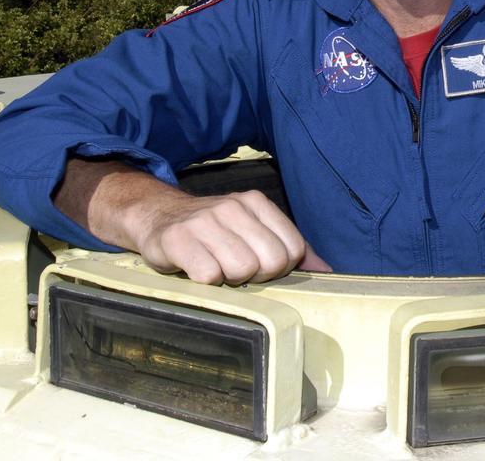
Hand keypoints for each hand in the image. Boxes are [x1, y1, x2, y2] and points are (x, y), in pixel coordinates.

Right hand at [132, 189, 332, 283]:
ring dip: (229, 280)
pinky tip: (196, 270)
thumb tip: (326, 271)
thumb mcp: (253, 230)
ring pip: (241, 269)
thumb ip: (290, 247)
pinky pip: (209, 275)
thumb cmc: (213, 232)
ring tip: (216, 268)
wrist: (158, 217)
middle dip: (256, 276)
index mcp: (256, 203)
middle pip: (270, 261)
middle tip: (235, 270)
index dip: (280, 268)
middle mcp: (232, 207)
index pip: (293, 248)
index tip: (260, 266)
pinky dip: (205, 283)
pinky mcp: (177, 239)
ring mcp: (204, 221)